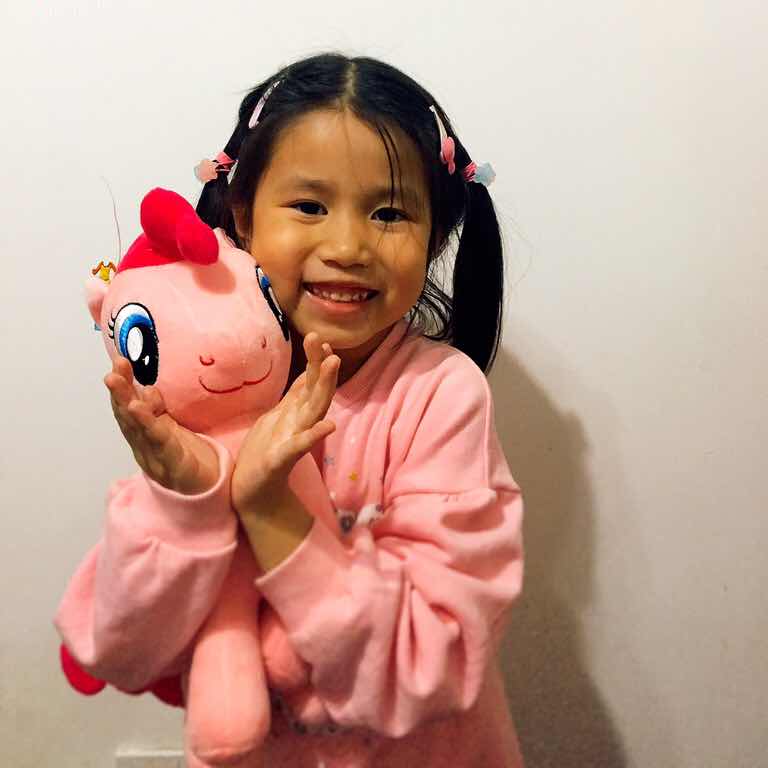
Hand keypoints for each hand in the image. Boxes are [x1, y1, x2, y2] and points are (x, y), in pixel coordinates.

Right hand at [105, 356, 218, 493]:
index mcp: (145, 435)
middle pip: (127, 415)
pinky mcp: (173, 465)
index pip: (129, 407)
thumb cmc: (189, 457)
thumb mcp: (171, 428)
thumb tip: (147, 388)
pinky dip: (147, 424)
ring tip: (116, 381)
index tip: (119, 361)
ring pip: (137, 427)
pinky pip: (159, 441)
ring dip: (125, 402)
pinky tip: (139, 408)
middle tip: (113, 367)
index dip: (122, 386)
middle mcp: (144, 445)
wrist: (209, 491)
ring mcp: (156, 456)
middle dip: (118, 390)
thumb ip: (157, 410)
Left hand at [231, 332, 339, 513]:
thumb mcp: (279, 416)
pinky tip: (328, 425)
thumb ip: (296, 395)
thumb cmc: (265, 450)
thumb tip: (311, 372)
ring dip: (324, 388)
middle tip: (329, 346)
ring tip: (333, 365)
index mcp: (296, 412)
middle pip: (316, 391)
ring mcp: (294, 440)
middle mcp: (300, 423)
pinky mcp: (282, 459)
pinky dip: (314, 435)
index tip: (319, 338)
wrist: (254, 490)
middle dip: (323, 368)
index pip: (310, 381)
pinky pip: (299, 446)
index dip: (315, 360)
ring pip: (313, 411)